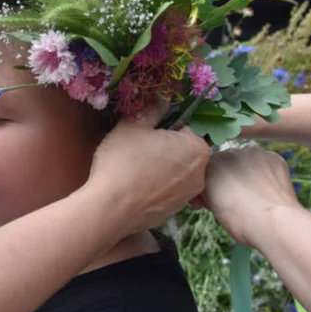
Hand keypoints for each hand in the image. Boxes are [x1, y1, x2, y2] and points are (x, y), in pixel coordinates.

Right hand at [87, 111, 209, 237]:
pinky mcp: (174, 212)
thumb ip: (152, 109)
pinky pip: (168, 191)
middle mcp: (200, 174)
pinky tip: (136, 187)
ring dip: (162, 167)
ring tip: (136, 169)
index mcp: (197, 148)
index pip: (187, 127)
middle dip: (166, 147)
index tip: (148, 131)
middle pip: (184, 151)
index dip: (166, 126)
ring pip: (176, 172)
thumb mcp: (133, 125)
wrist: (110, 209)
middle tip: (140, 149)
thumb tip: (163, 99)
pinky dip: (156, 187)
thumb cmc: (123, 162)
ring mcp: (188, 196)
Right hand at [196, 145, 302, 246]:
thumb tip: (212, 189)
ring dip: (249, 171)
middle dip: (231, 174)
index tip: (218, 197)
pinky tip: (268, 188)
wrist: (272, 222)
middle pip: (228, 161)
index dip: (212, 183)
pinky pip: (267, 162)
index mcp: (210, 165)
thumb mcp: (212, 207)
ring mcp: (253, 152)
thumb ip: (208, 191)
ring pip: (248, 159)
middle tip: (238, 195)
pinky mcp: (273, 156)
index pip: (207, 169)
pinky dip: (267, 172)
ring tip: (255, 192)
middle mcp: (229, 152)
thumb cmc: (240, 220)